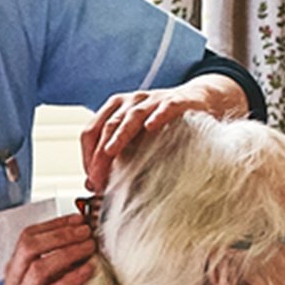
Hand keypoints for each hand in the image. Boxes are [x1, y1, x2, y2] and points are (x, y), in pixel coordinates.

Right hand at [2, 214, 95, 284]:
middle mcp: (14, 283)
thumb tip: (88, 242)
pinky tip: (88, 270)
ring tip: (89, 247)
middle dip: (60, 234)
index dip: (53, 224)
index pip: (28, 236)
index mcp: (16, 272)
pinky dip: (71, 278)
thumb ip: (67, 268)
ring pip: (39, 267)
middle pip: (29, 246)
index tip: (78, 218)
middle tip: (85, 230)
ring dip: (67, 253)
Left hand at [80, 75, 247, 192]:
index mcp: (115, 109)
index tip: (91, 179)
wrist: (197, 100)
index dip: (87, 155)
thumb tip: (92, 183)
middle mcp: (131, 102)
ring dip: (119, 136)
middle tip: (98, 178)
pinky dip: (157, 117)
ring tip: (110, 151)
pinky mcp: (175, 101)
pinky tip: (151, 127)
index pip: (92, 131)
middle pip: (108, 126)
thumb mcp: (135, 137)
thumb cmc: (162, 121)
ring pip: (132, 116)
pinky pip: (165, 108)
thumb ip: (114, 156)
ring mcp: (153, 100)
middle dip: (100, 154)